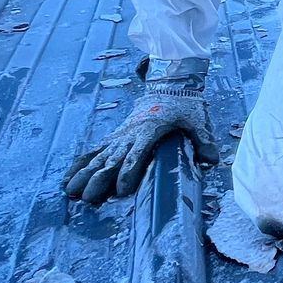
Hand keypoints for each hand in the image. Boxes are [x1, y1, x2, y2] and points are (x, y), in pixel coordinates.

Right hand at [63, 64, 218, 203]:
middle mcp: (130, 134)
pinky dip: (81, 163)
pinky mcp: (115, 136)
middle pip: (112, 159)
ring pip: (99, 156)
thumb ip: (203, 141)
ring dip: (84, 174)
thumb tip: (213, 160)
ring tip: (70, 191)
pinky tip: (68, 177)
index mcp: (150, 131)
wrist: (170, 85)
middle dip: (99, 179)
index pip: (137, 154)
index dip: (128, 172)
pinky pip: (95, 151)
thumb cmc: (184, 105)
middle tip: (87, 198)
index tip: (120, 191)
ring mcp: (120, 135)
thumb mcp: (198, 121)